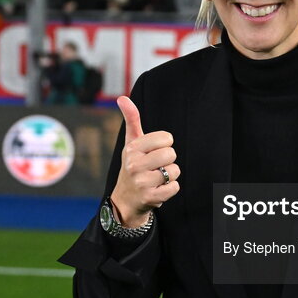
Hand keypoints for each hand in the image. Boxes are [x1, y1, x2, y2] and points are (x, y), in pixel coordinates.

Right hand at [110, 96, 179, 226]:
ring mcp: (141, 182)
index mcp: (132, 148)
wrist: (125, 199)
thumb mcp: (131, 143)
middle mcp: (134, 165)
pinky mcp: (150, 198)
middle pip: (171, 154)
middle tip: (156, 167)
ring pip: (174, 171)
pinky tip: (159, 189)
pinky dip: (171, 188)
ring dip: (170, 176)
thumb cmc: (133, 166)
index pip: (166, 138)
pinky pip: (175, 187)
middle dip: (168, 161)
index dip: (165, 145)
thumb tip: (122, 97)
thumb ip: (131, 119)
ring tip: (156, 179)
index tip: (154, 152)